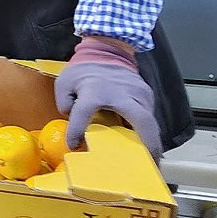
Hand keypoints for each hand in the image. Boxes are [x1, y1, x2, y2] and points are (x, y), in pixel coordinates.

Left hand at [54, 37, 161, 159]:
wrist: (106, 50)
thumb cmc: (83, 70)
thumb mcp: (65, 82)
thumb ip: (64, 102)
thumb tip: (72, 121)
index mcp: (95, 90)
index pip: (83, 112)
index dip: (77, 130)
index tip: (74, 145)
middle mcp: (121, 92)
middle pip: (141, 122)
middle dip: (146, 146)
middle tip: (146, 167)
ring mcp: (138, 93)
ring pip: (151, 122)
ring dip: (152, 143)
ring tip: (150, 164)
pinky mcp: (147, 94)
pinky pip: (150, 117)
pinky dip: (150, 133)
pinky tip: (147, 147)